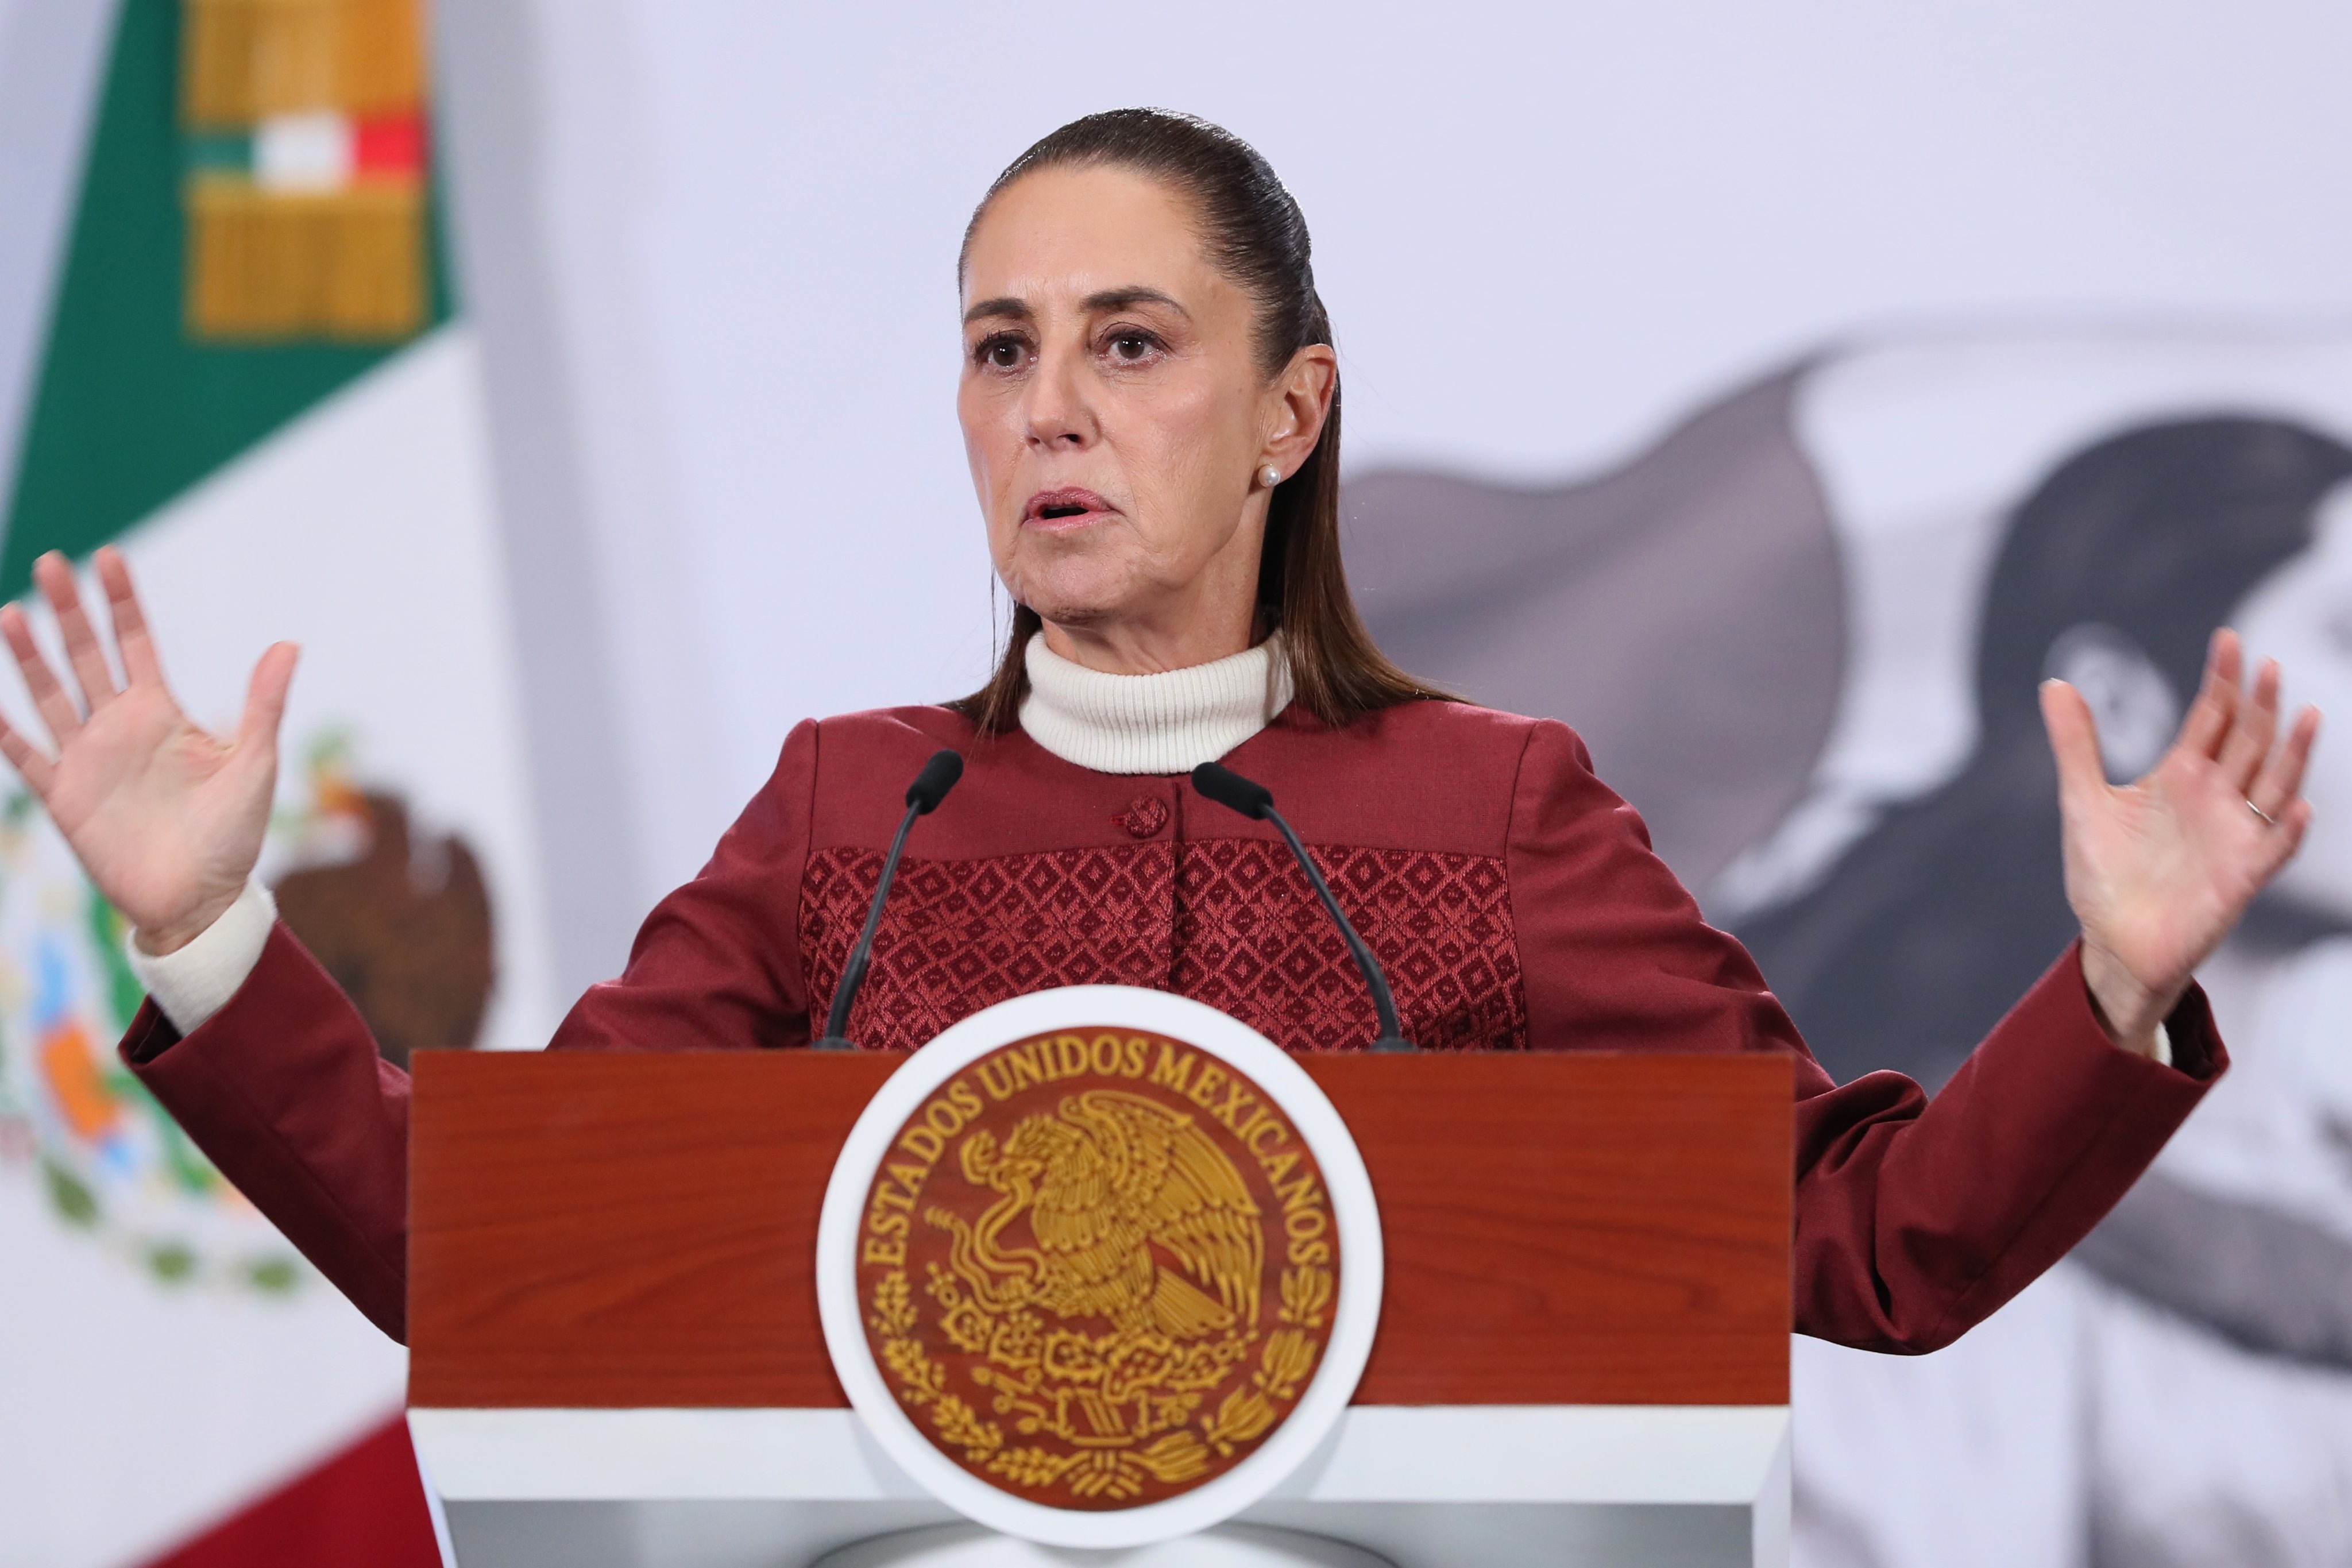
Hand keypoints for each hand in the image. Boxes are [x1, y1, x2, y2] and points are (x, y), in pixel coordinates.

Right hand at [0, 549, 295, 953]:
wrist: (200, 900)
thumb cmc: (234, 836)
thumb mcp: (254, 764)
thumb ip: (263, 705)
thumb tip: (289, 644)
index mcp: (163, 714)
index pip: (137, 643)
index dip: (121, 602)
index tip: (108, 556)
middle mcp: (119, 728)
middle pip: (86, 656)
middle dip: (68, 612)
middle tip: (50, 562)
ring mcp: (87, 759)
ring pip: (50, 695)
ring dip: (29, 656)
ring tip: (10, 613)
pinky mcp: (64, 798)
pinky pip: (25, 756)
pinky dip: (2, 730)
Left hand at [2043, 628, 2316, 1055]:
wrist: (2112, 940)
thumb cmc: (2104, 873)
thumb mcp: (2083, 799)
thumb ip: (2076, 743)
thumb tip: (2057, 682)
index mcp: (2180, 775)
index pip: (2211, 716)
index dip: (2221, 679)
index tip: (2228, 639)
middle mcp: (2215, 797)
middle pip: (2249, 739)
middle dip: (2261, 704)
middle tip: (2268, 664)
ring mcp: (2234, 833)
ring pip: (2274, 783)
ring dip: (2292, 753)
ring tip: (2308, 715)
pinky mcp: (2241, 876)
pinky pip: (2274, 848)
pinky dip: (2287, 828)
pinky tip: (2296, 806)